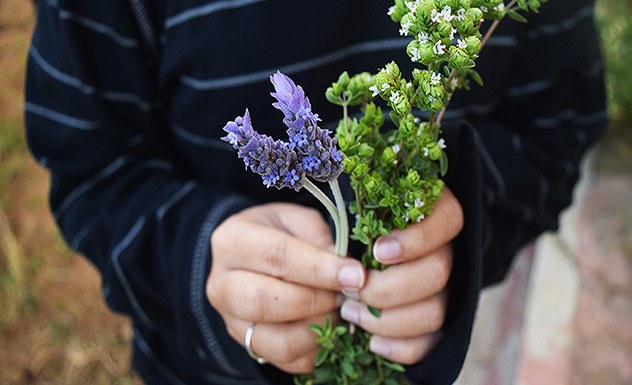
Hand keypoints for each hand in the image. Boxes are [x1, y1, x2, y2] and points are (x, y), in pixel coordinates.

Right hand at [207, 203, 366, 372]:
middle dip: (316, 300)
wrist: (252, 256)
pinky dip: (316, 349)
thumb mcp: (297, 219)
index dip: (320, 268)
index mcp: (232, 241)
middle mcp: (222, 284)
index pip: (277, 256)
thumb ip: (319, 238)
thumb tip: (345, 270)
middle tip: (345, 293)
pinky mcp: (247, 345)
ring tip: (337, 309)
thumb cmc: (279, 232)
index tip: (355, 275)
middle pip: (266, 303)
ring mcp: (232, 320)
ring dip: (319, 330)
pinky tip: (328, 327)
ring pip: (277, 341)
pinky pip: (287, 361)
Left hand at [340, 188, 462, 364]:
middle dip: (389, 287)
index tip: (377, 251)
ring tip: (349, 312)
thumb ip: (351, 225)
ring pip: (436, 312)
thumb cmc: (346, 233)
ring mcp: (446, 291)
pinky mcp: (436, 325)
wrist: (348, 264)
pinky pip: (429, 344)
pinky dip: (400, 347)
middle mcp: (447, 252)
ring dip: (387, 319)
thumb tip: (335, 252)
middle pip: (438, 272)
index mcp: (434, 215)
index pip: (448, 220)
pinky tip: (372, 343)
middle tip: (351, 290)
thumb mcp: (347, 217)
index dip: (416, 239)